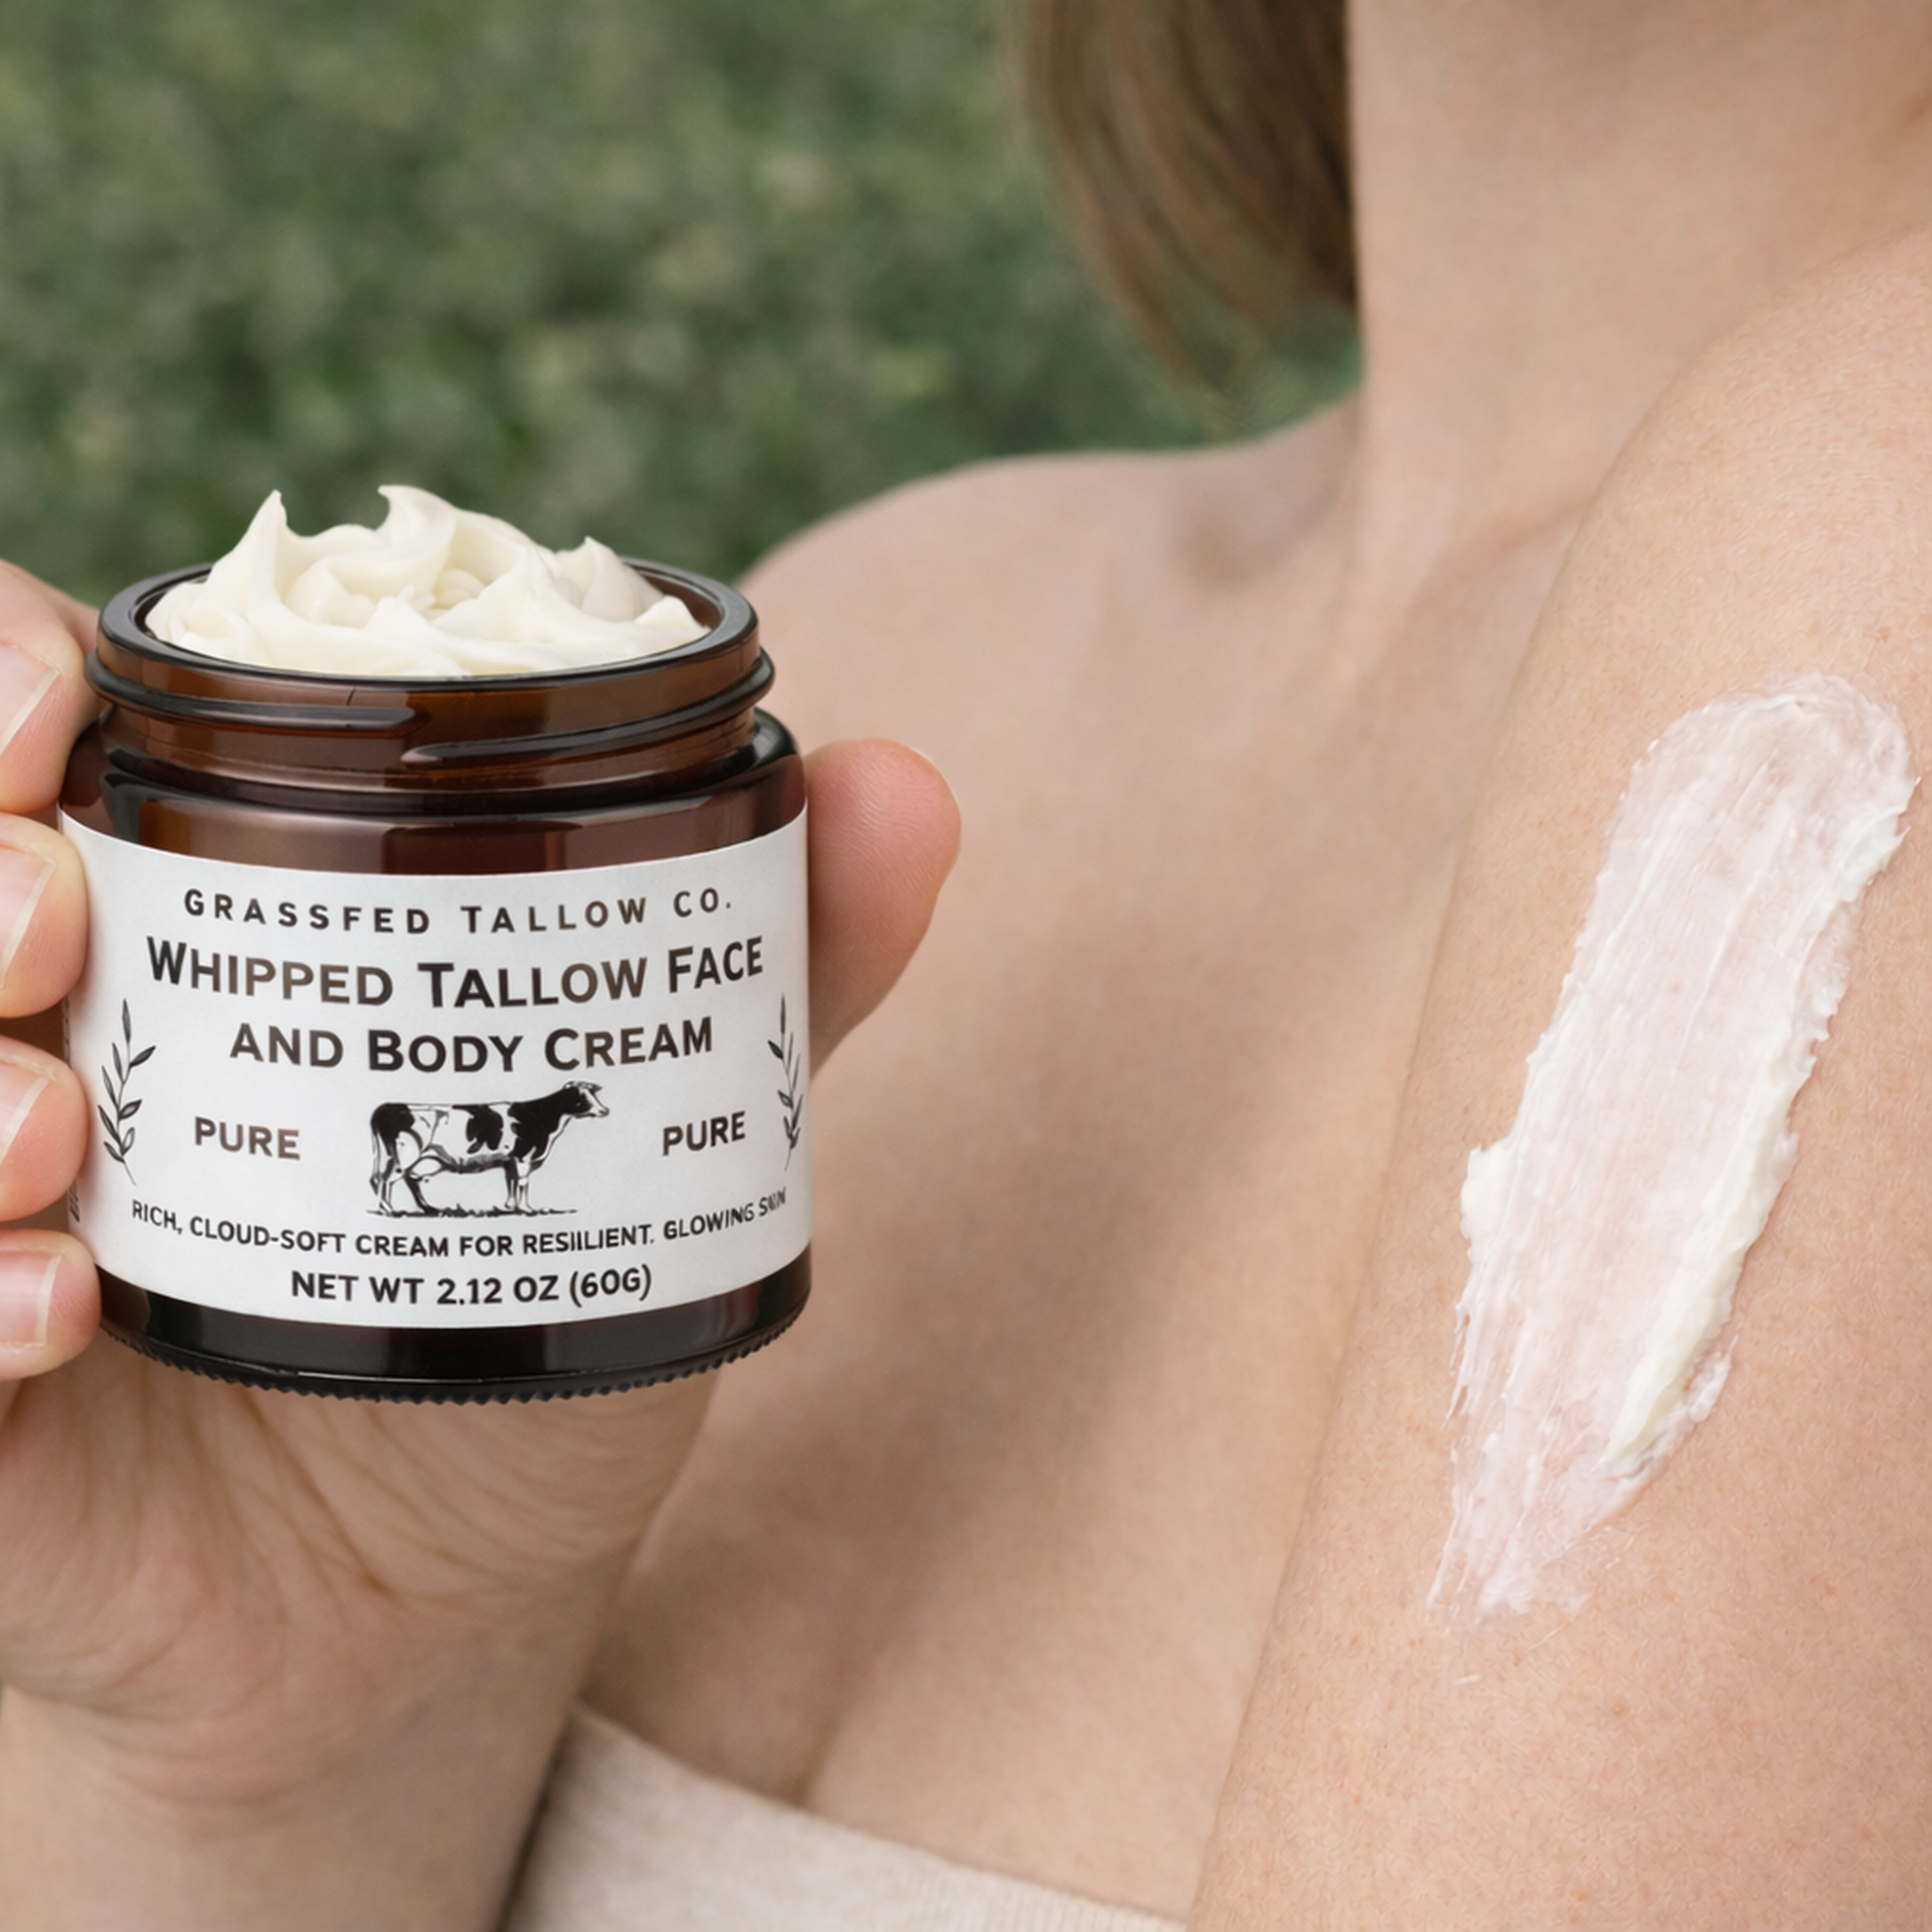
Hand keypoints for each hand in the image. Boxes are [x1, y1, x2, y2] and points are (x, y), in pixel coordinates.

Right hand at [0, 560, 960, 1931]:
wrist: (446, 1584)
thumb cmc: (528, 1312)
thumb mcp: (648, 1124)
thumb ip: (769, 965)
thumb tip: (912, 788)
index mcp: (205, 926)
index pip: (36, 731)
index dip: (4, 672)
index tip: (61, 691)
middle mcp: (59, 1038)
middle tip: (57, 911)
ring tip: (55, 1127)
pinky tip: (53, 1310)